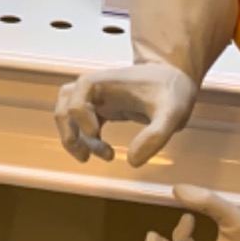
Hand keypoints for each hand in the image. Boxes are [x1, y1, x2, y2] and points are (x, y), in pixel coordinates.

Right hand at [55, 62, 199, 165]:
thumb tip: (132, 161)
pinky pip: (81, 123)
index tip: (98, 136)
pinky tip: (105, 152)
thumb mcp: (172, 113)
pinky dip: (85, 139)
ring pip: (67, 115)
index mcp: (103, 83)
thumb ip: (155, 136)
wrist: (176, 79)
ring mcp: (97, 98)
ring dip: (73, 137)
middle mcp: (94, 89)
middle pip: (63, 106)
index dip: (81, 121)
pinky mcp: (103, 108)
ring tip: (89, 157)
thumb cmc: (173, 91)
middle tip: (85, 156)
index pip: (75, 100)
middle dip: (69, 133)